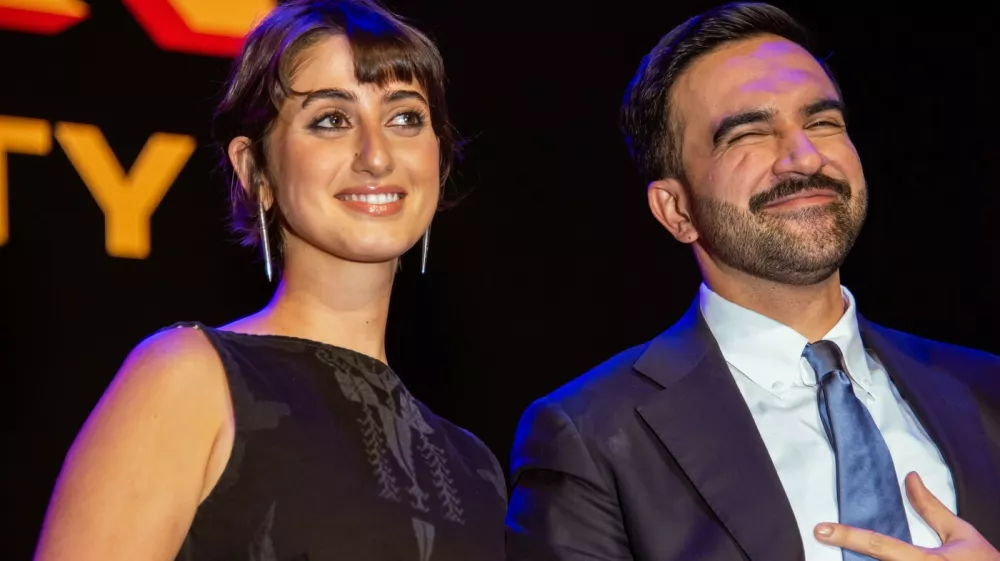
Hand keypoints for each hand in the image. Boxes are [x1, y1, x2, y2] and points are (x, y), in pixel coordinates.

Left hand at [814, 472, 998, 559]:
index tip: (822, 529)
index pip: (879, 546)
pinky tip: (863, 557)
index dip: (848, 536)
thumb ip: (930, 507)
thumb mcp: (959, 532)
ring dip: (861, 560)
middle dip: (850, 551)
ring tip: (844, 543)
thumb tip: (910, 479)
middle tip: (827, 535)